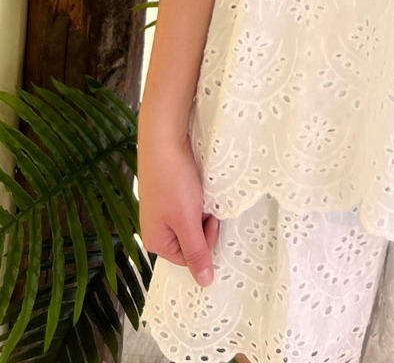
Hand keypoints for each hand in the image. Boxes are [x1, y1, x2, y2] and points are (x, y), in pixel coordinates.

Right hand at [138, 131, 218, 286]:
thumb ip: (197, 252)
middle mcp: (156, 227)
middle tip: (204, 204)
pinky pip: (189, 203)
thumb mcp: (187, 220)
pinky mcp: (170, 191)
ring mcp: (162, 208)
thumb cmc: (173, 181)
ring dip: (202, 209)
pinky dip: (198, 196)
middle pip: (191, 239)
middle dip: (203, 223)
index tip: (210, 219)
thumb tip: (204, 283)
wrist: (164, 138)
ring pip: (192, 219)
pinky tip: (197, 184)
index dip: (205, 240)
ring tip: (199, 192)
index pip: (190, 257)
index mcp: (155, 241)